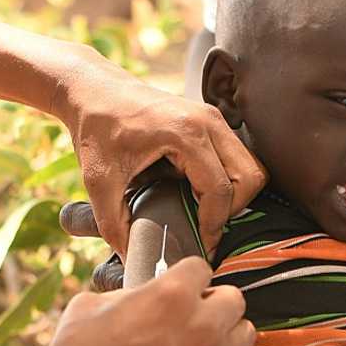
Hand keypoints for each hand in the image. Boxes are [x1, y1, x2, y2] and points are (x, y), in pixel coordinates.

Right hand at [0, 258, 254, 345]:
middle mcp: (200, 326)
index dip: (185, 276)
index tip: (176, 286)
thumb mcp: (93, 304)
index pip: (201, 267)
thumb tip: (147, 295)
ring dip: (224, 332)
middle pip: (233, 298)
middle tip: (190, 313)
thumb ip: (134, 293)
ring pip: (244, 334)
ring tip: (198, 340)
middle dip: (212, 301)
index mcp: (171, 294)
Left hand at [53, 62, 264, 256]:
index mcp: (185, 133)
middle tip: (206, 226)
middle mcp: (208, 122)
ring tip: (205, 212)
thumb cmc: (97, 126)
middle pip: (250, 177)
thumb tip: (130, 257)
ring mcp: (213, 119)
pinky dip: (229, 180)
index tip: (202, 244)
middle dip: (233, 209)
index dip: (214, 223)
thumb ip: (113, 223)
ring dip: (235, 195)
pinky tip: (199, 192)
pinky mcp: (210, 121)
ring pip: (251, 166)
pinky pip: (239, 156)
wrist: (94, 89)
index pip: (221, 189)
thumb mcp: (98, 179)